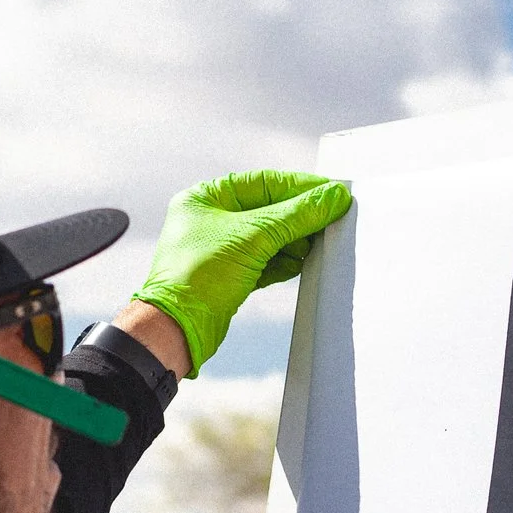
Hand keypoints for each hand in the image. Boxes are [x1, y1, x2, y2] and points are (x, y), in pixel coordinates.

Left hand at [132, 170, 353, 373]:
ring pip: (270, 237)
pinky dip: (286, 262)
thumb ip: (296, 215)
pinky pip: (266, 261)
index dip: (301, 187)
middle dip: (301, 217)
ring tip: (321, 243)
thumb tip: (331, 198)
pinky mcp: (231, 276)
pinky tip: (303, 264)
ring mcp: (220, 249)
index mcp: (206, 198)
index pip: (264, 183)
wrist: (178, 329)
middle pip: (270, 210)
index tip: (332, 192)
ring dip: (296, 241)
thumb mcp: (253, 237)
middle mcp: (211, 220)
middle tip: (333, 218)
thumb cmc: (197, 277)